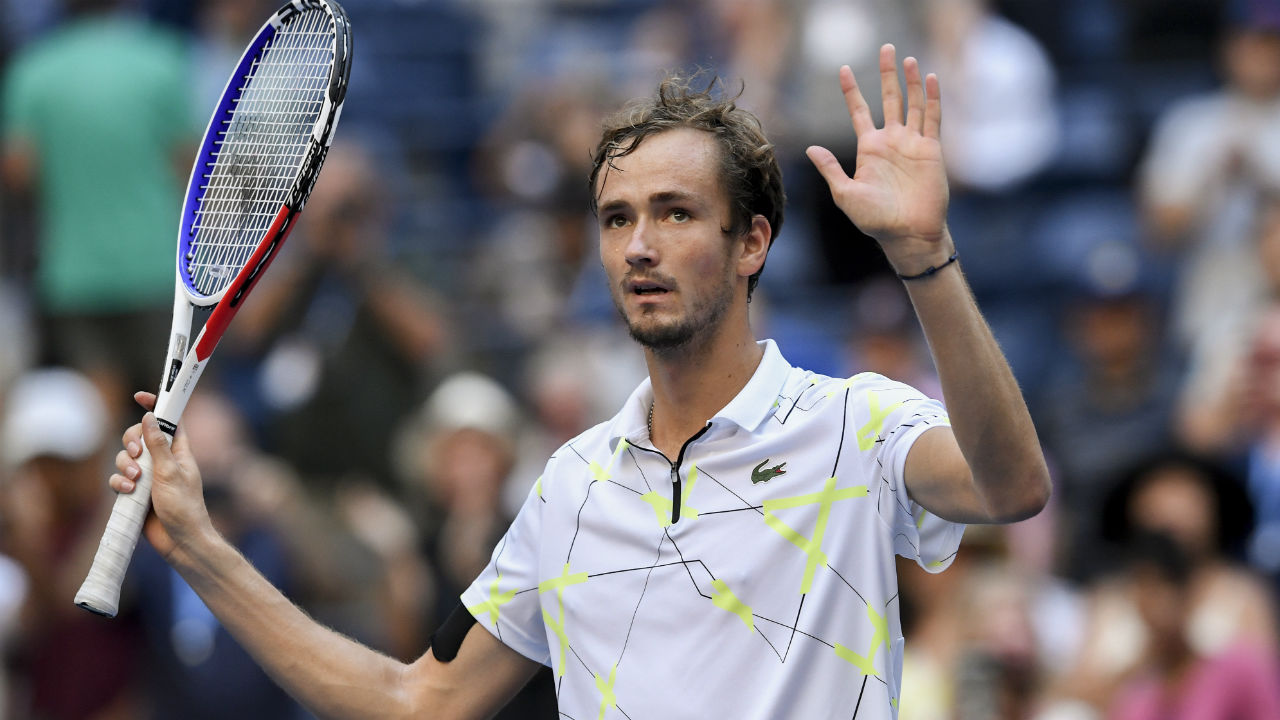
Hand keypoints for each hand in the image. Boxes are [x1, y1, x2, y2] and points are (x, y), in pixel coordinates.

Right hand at [112, 392, 212, 560]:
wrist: (180, 541)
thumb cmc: (184, 507)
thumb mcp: (170, 472)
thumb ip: (157, 445)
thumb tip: (149, 417)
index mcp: (178, 451)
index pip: (168, 421)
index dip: (156, 407)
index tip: (140, 397)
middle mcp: (163, 460)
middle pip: (138, 436)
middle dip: (131, 442)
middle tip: (137, 454)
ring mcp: (148, 476)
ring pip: (125, 458)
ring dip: (125, 465)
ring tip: (136, 480)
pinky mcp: (136, 492)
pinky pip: (120, 479)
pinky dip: (120, 482)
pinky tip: (128, 491)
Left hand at [806, 45, 950, 272]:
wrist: (907, 234)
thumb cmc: (875, 219)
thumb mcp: (845, 194)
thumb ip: (830, 169)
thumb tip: (810, 148)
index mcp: (869, 148)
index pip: (859, 111)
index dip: (852, 90)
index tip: (844, 69)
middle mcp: (891, 141)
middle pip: (889, 98)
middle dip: (887, 74)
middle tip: (886, 47)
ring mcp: (912, 143)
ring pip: (912, 103)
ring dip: (911, 81)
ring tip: (908, 58)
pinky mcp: (931, 150)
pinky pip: (932, 118)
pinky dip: (931, 98)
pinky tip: (929, 79)